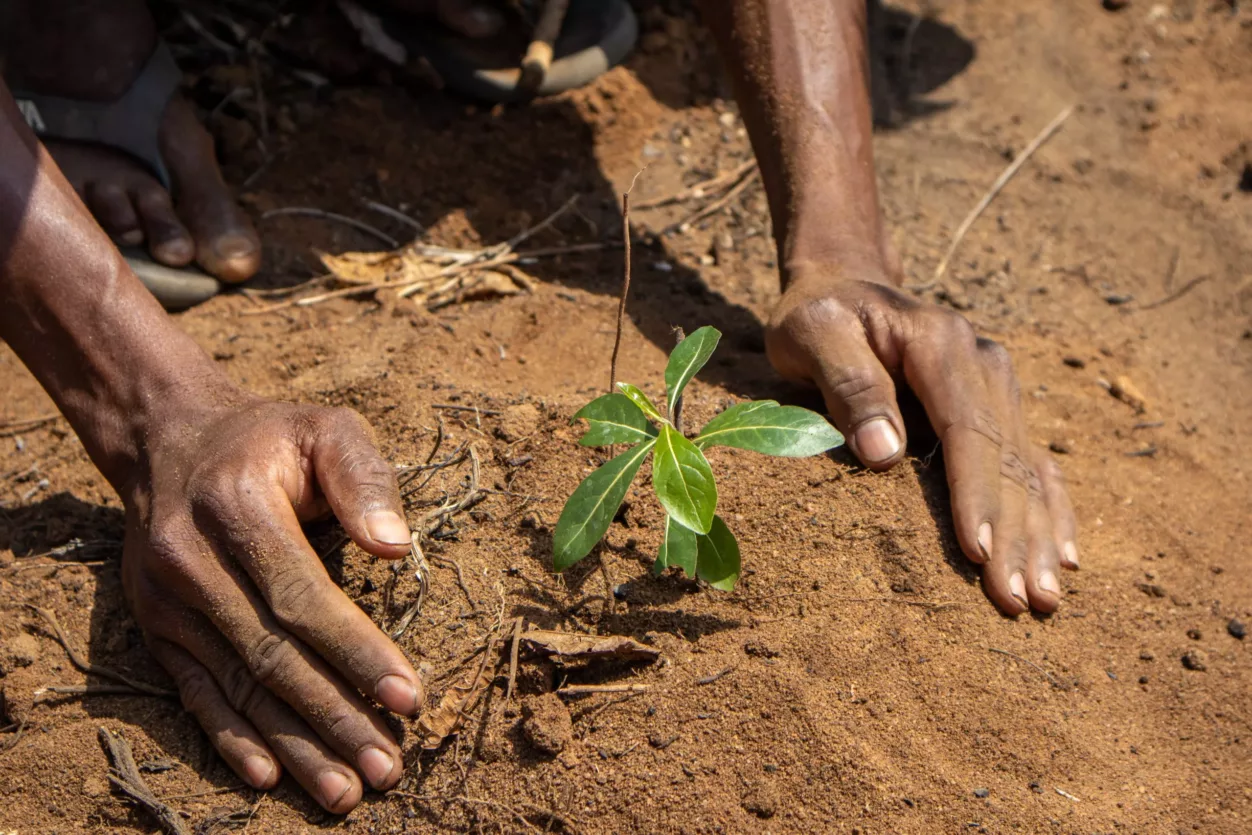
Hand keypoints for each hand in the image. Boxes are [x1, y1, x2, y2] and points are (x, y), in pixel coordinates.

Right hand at [119, 396, 421, 812]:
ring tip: (345, 791)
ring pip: (238, 686)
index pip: (304, 598)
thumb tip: (397, 548)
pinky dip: (230, 738)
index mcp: (238, 506)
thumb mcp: (325, 428)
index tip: (409, 699)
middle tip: (386, 768)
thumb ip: (364, 479)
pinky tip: (267, 777)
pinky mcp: (155, 625)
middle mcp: (191, 559)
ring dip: (294, 745)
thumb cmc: (270, 438)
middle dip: (334, 718)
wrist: (168, 437)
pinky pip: (195, 691)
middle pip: (272, 656)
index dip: (358, 653)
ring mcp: (166, 599)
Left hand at [766, 263, 1078, 614]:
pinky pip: (1031, 463)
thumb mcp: (814, 334)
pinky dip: (1049, 510)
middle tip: (1019, 601)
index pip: (967, 429)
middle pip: (1006, 458)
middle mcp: (984, 365)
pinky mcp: (995, 407)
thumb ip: (848, 384)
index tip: (978, 552)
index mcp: (941, 345)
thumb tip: (884, 452)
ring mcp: (996, 387)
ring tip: (1046, 599)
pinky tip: (1064, 556)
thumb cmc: (819, 314)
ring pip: (1027, 469)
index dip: (974, 494)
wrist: (847, 283)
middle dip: (1015, 534)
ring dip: (1039, 535)